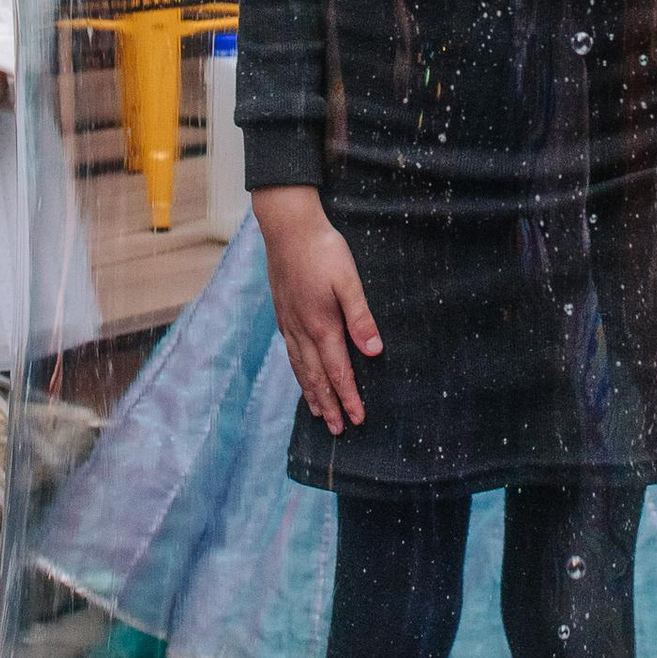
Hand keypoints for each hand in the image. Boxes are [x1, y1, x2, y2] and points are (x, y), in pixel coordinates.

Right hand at [255, 186, 380, 431]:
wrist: (287, 227)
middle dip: (330, 405)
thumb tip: (373, 351)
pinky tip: (301, 374)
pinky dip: (298, 371)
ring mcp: (289, 323)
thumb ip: (360, 317)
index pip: (338, 372)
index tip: (358, 419)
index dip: (349, 397)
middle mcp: (303, 330)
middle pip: (317, 377)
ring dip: (312, 393)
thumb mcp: (349, 280)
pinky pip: (291, 352)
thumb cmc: (323, 250)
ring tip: (319, 413)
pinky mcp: (283, 313)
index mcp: (322, 325)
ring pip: (301, 368)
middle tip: (339, 429)